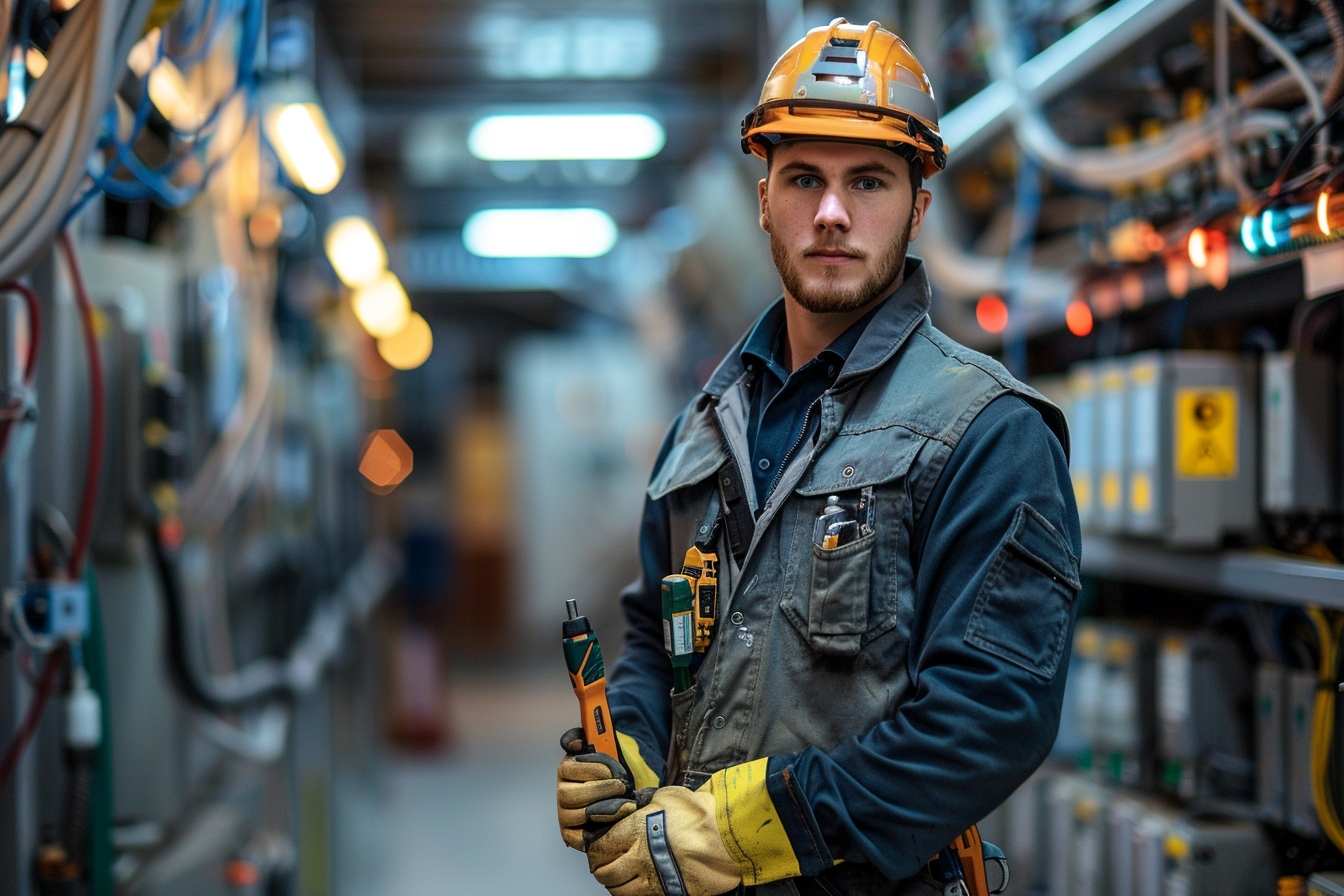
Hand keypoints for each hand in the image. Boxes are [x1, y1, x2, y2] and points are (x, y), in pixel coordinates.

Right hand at [557, 728, 652, 851]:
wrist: (628, 797)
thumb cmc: (616, 772)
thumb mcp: (606, 749)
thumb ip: (589, 737)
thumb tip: (574, 743)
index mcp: (566, 769)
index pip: (568, 769)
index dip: (593, 769)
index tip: (614, 771)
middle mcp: (562, 793)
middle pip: (571, 794)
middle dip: (602, 790)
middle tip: (624, 787)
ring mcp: (565, 816)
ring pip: (578, 814)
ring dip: (606, 808)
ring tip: (627, 804)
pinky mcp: (572, 836)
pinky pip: (579, 837)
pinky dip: (600, 827)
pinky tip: (619, 818)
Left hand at [586, 785, 741, 895]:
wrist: (730, 836)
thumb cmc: (702, 813)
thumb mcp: (666, 796)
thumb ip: (644, 805)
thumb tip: (633, 809)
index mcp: (636, 831)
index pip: (599, 847)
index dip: (595, 850)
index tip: (598, 849)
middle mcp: (641, 857)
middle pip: (605, 873)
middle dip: (601, 869)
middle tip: (605, 865)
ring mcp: (655, 878)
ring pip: (619, 891)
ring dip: (616, 884)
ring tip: (620, 877)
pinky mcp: (669, 892)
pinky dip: (634, 893)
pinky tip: (639, 884)